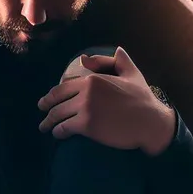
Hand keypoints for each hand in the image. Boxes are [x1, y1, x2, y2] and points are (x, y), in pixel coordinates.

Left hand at [38, 47, 175, 154]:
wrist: (150, 122)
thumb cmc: (142, 98)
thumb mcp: (131, 73)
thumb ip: (114, 61)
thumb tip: (88, 59)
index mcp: (93, 79)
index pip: (63, 86)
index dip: (52, 95)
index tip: (46, 101)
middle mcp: (85, 92)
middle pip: (57, 101)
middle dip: (46, 108)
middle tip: (42, 114)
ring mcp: (85, 108)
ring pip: (58, 115)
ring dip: (48, 123)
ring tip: (45, 128)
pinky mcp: (87, 125)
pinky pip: (64, 128)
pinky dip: (58, 132)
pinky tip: (57, 135)